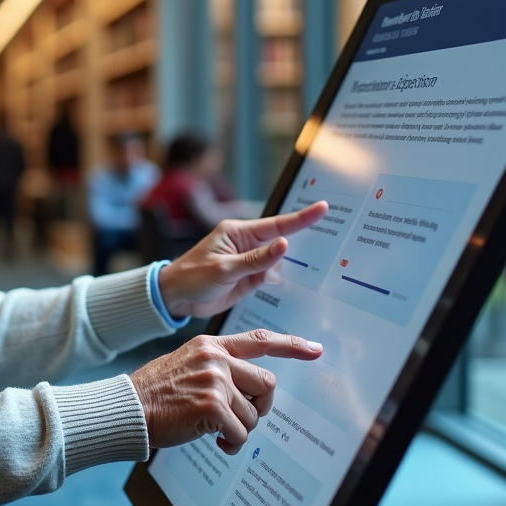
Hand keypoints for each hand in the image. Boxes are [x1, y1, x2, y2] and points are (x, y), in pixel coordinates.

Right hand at [130, 330, 322, 452]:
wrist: (129, 408)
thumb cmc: (155, 392)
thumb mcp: (185, 362)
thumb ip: (216, 366)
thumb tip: (245, 388)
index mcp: (211, 346)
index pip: (259, 341)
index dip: (291, 346)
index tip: (315, 350)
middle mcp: (216, 360)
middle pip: (266, 384)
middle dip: (260, 406)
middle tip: (241, 417)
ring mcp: (215, 382)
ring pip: (253, 414)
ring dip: (239, 429)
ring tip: (216, 431)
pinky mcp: (212, 407)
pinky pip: (240, 433)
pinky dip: (230, 444)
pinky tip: (214, 441)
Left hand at [157, 201, 327, 319]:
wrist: (176, 298)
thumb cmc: (192, 277)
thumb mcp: (225, 269)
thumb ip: (256, 259)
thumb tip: (285, 245)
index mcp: (238, 233)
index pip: (276, 225)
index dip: (301, 218)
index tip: (322, 208)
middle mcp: (246, 244)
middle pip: (281, 241)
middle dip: (301, 240)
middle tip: (329, 233)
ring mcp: (249, 261)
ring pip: (278, 262)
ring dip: (286, 266)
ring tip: (300, 266)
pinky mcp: (249, 278)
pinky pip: (270, 276)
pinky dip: (277, 279)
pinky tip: (283, 283)